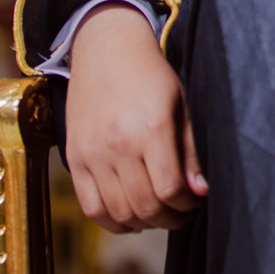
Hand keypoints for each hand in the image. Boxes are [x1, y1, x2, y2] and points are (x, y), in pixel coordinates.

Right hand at [66, 2, 206, 232]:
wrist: (107, 51)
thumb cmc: (151, 77)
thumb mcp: (181, 107)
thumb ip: (190, 153)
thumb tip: (199, 192)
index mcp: (151, 129)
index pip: (170, 190)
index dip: (187, 205)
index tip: (194, 201)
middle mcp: (118, 144)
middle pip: (145, 206)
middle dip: (170, 219)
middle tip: (181, 213)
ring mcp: (93, 153)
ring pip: (118, 212)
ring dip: (143, 223)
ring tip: (158, 214)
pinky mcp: (75, 158)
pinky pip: (91, 207)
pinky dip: (111, 221)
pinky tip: (129, 216)